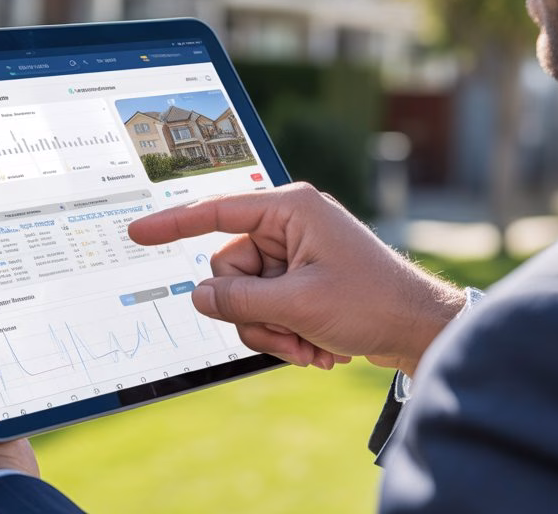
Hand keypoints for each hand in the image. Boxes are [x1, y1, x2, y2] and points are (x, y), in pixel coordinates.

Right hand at [128, 183, 465, 374]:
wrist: (420, 329)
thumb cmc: (372, 303)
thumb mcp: (298, 305)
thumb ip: (239, 300)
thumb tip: (199, 296)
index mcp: (289, 209)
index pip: (215, 212)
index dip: (172, 224)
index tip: (137, 233)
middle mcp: (289, 226)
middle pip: (229, 270)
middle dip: (253, 314)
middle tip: (289, 336)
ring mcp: (295, 254)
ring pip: (246, 297)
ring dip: (273, 332)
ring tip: (310, 349)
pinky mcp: (302, 280)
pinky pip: (267, 308)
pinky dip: (286, 334)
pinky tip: (319, 349)